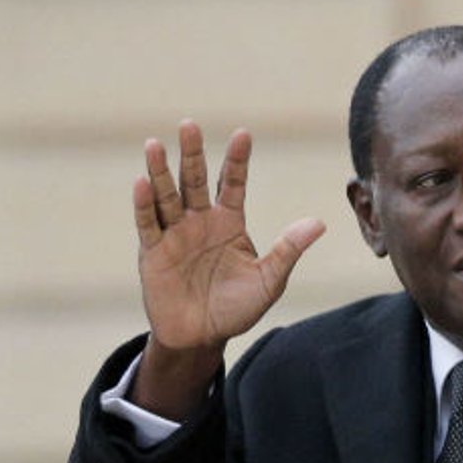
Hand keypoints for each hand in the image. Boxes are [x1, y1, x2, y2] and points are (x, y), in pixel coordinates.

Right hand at [130, 120, 324, 416]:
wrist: (203, 338)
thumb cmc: (237, 308)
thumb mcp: (270, 279)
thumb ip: (289, 249)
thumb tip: (319, 223)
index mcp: (229, 223)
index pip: (233, 183)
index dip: (237, 160)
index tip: (244, 134)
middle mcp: (200, 222)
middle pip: (195, 181)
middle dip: (193, 154)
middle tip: (189, 125)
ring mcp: (175, 234)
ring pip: (167, 196)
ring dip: (161, 171)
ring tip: (155, 144)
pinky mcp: (153, 252)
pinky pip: (148, 224)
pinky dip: (144, 204)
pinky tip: (143, 182)